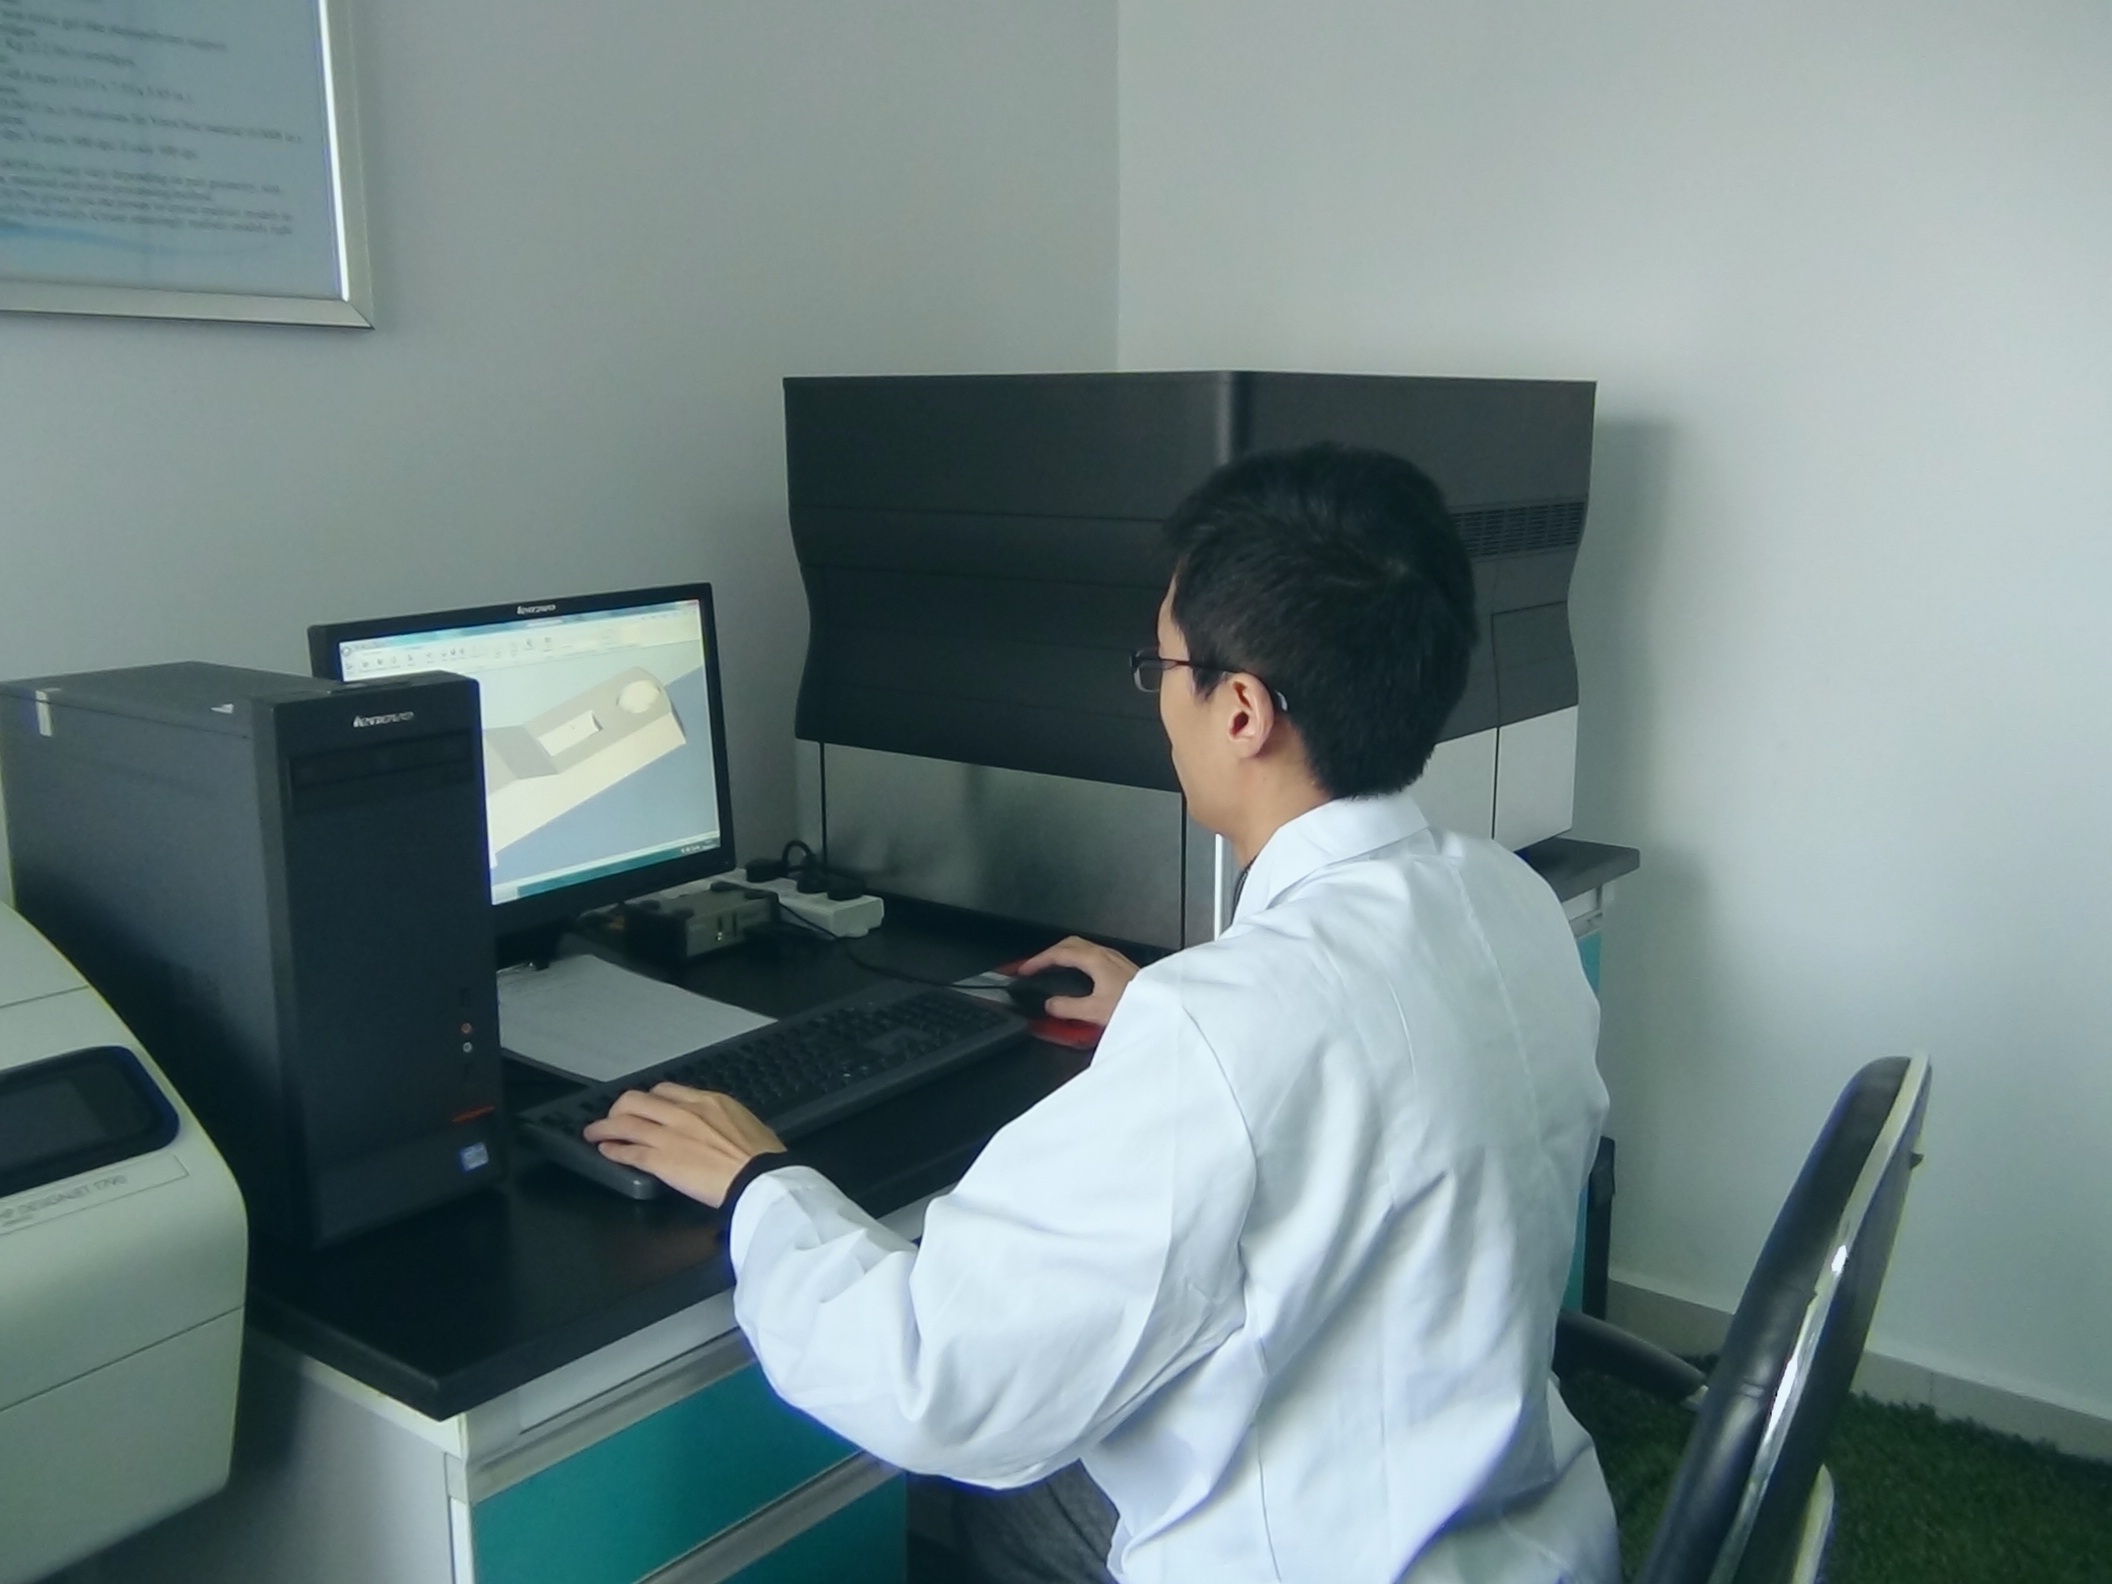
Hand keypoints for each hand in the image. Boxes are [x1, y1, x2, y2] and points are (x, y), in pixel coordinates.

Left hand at [582, 1083, 786, 1207]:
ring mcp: (669, 1136)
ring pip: (625, 1124)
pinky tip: (605, 1151)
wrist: (759, 1178)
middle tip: (614, 1117)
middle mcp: (683, 1113)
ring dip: (605, 1127)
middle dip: (620, 1108)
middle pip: (637, 1100)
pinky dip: (613, 1150)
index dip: (649, 1099)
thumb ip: (724, 1119)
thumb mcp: (746, 1122)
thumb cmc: (761, 1156)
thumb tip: (722, 1125)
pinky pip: (629, 1152)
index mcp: (707, 1101)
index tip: (644, 1106)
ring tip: (594, 1133)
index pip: (665, 1091)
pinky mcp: (661, 1161)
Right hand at [1016, 936, 1139, 1026]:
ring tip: (1052, 966)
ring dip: (1064, 954)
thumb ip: (1068, 1007)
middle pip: (1070, 944)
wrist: (1163, 1007)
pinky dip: (1077, 960)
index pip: (1059, 953)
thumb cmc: (1137, 1005)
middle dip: (1049, 952)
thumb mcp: (1095, 1010)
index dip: (1039, 960)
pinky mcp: (1121, 966)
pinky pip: (1092, 955)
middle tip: (1035, 964)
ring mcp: (1115, 958)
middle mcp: (1105, 954)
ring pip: (1083, 947)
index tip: (1024, 968)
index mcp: (1095, 959)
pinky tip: (1078, 973)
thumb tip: (1050, 1005)